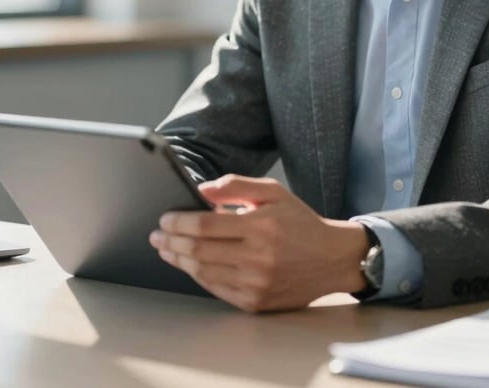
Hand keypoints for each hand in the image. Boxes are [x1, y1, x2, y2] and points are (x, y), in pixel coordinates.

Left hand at [148, 175, 368, 311]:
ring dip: (179, 261)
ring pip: (204, 273)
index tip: (165, 218)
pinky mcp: (256, 303)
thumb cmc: (299, 221)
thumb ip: (235, 185)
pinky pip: (217, 290)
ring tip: (166, 250)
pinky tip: (189, 265)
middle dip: (172, 242)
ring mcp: (256, 284)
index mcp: (261, 226)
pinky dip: (198, 276)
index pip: (206, 225)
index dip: (180, 222)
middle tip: (157, 235)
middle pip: (199, 251)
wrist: (331, 258)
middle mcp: (258, 258)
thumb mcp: (272, 192)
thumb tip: (201, 191)